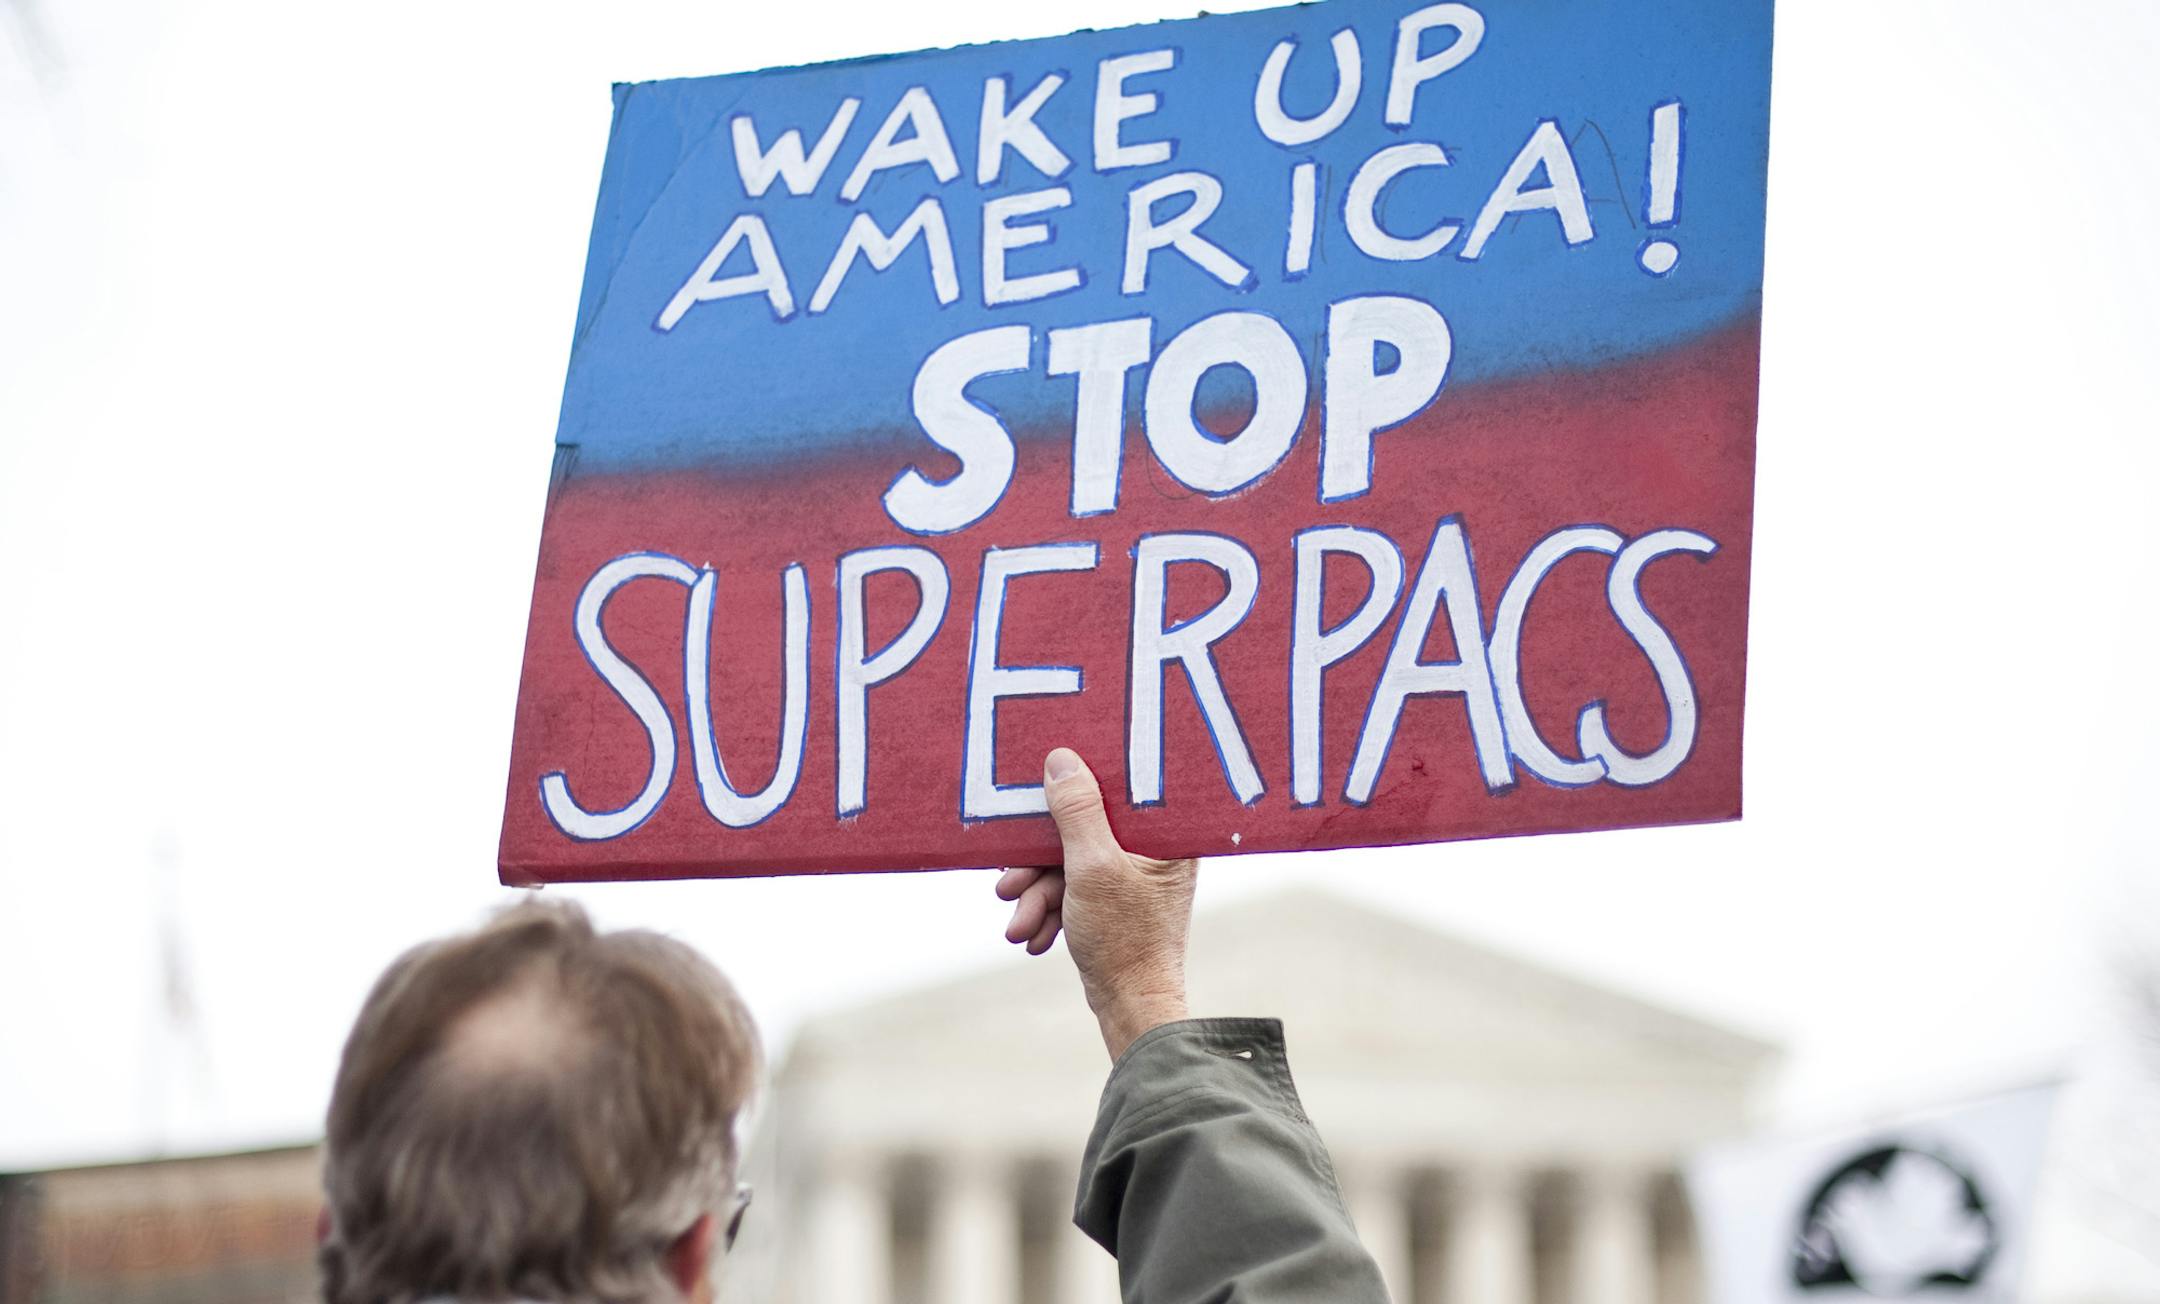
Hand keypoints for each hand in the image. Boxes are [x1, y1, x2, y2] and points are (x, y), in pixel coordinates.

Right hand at [995, 748, 1197, 1059]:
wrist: (1130, 1006)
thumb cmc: (1125, 940)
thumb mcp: (1092, 868)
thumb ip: (1077, 812)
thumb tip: (1061, 759)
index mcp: (1166, 832)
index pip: (1117, 786)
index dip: (1074, 787)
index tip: (1037, 791)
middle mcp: (1154, 848)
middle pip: (1081, 829)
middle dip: (1038, 864)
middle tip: (1007, 885)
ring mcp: (1132, 874)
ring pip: (1068, 862)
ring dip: (1037, 893)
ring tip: (1018, 923)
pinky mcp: (1113, 898)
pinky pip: (1072, 887)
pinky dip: (1049, 908)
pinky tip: (1033, 935)